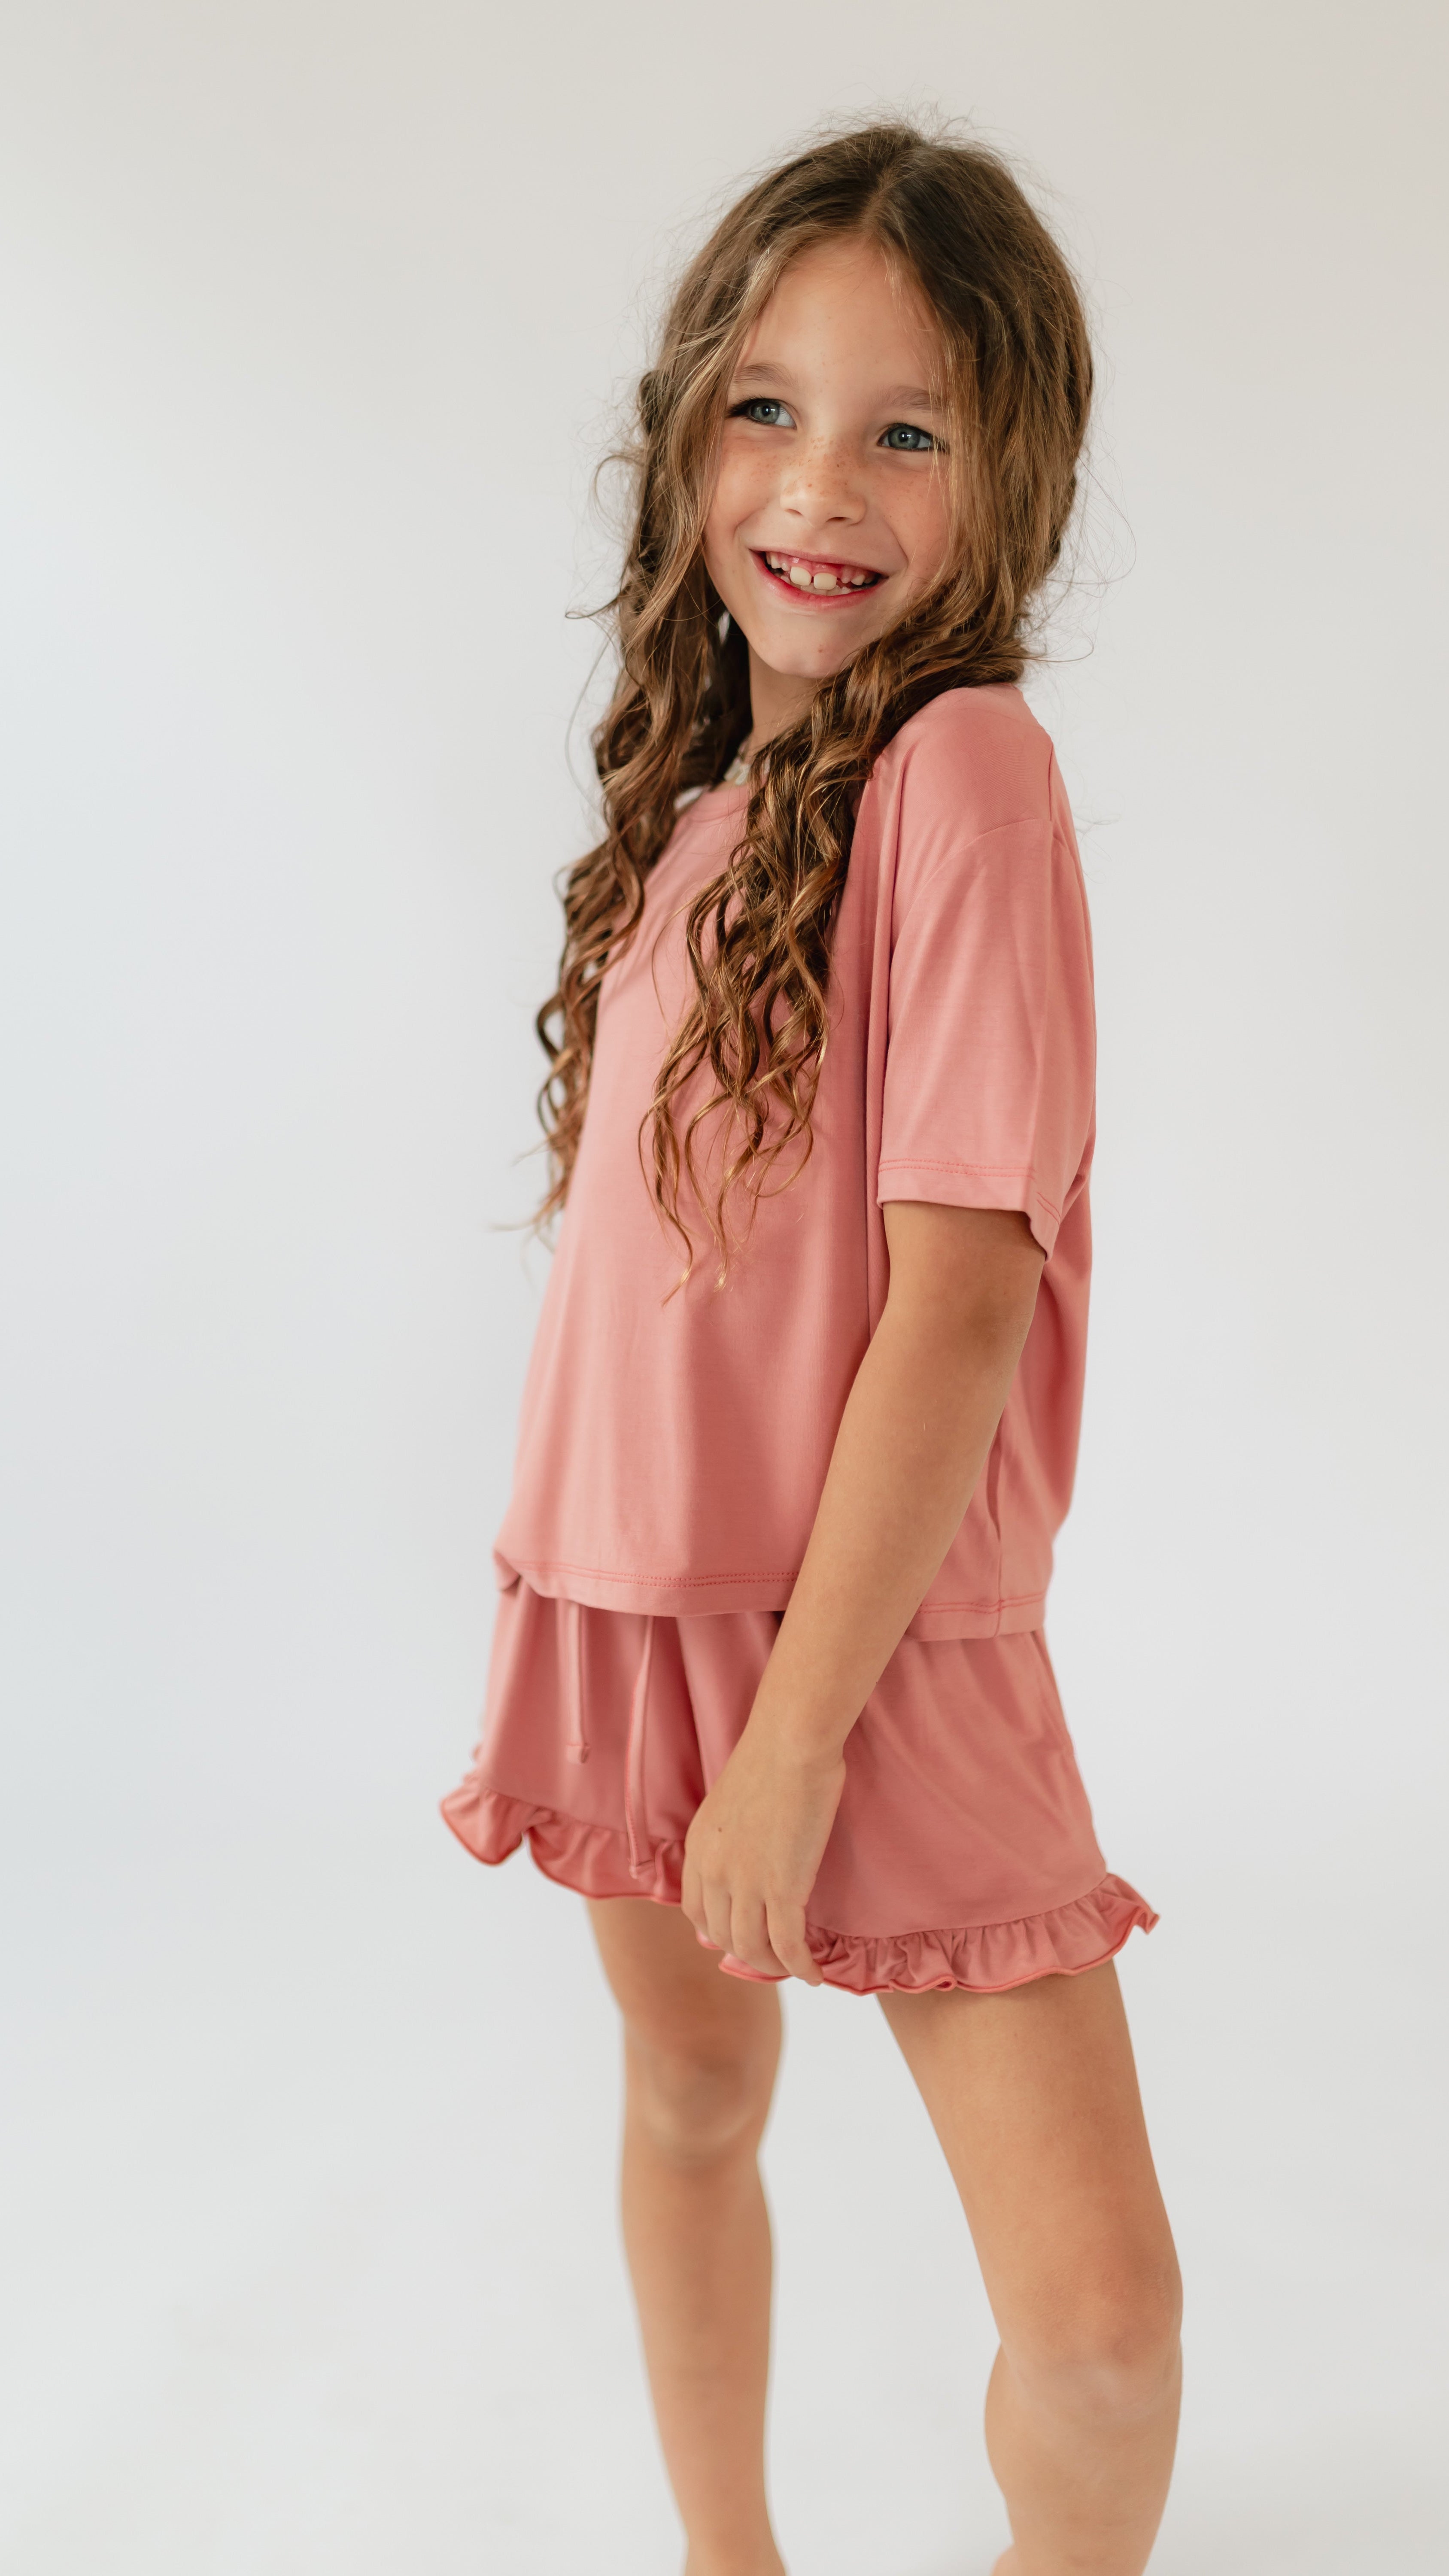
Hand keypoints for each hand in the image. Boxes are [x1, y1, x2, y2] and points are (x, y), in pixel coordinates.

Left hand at [681, 1714, 844, 1984]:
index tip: (741, 1939)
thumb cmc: (771, 1759)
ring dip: (774, 1965)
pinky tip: (814, 1973)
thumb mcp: (728, 1804)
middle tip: (773, 1957)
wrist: (791, 1742)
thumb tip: (736, 1869)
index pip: (696, 1912)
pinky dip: (800, 1966)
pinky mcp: (783, 1888)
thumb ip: (725, 1840)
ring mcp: (746, 1883)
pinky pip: (788, 1945)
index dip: (718, 1933)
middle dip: (747, 1953)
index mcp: (698, 1850)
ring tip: (795, 1968)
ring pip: (754, 1947)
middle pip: (723, 1936)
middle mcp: (714, 1872)